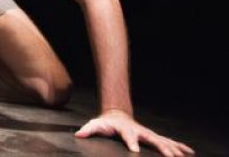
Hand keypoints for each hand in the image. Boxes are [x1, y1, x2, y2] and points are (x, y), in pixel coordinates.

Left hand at [75, 109, 193, 155]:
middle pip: (152, 139)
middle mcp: (140, 131)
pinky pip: (168, 142)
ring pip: (163, 141)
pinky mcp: (153, 137)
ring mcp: (148, 133)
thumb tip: (78, 134)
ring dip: (174, 148)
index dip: (131, 142)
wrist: (117, 115)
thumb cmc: (106, 123)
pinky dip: (179, 146)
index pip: (129, 136)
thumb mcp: (95, 124)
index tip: (135, 151)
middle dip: (161, 148)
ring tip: (184, 156)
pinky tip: (189, 152)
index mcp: (126, 130)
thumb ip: (88, 130)